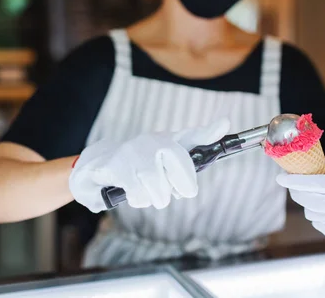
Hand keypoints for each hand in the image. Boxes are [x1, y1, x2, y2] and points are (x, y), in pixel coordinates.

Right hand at [69, 118, 230, 212]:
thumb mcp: (164, 166)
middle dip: (180, 187)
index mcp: (170, 141)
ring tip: (147, 191)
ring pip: (159, 189)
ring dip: (156, 198)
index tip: (225, 123)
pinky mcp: (118, 166)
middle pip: (180, 170)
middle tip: (171, 191)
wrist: (100, 164)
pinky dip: (139, 200)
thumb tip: (189, 190)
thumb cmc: (140, 167)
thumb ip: (181, 175)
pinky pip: (139, 194)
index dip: (210, 131)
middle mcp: (155, 141)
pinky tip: (133, 191)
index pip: (193, 135)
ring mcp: (136, 151)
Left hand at [276, 162, 324, 242]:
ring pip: (311, 214)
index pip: (313, 183)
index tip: (280, 178)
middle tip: (294, 187)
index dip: (294, 181)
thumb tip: (296, 166)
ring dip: (309, 206)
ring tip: (321, 200)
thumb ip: (321, 169)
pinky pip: (318, 225)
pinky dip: (318, 217)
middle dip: (296, 193)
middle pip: (307, 201)